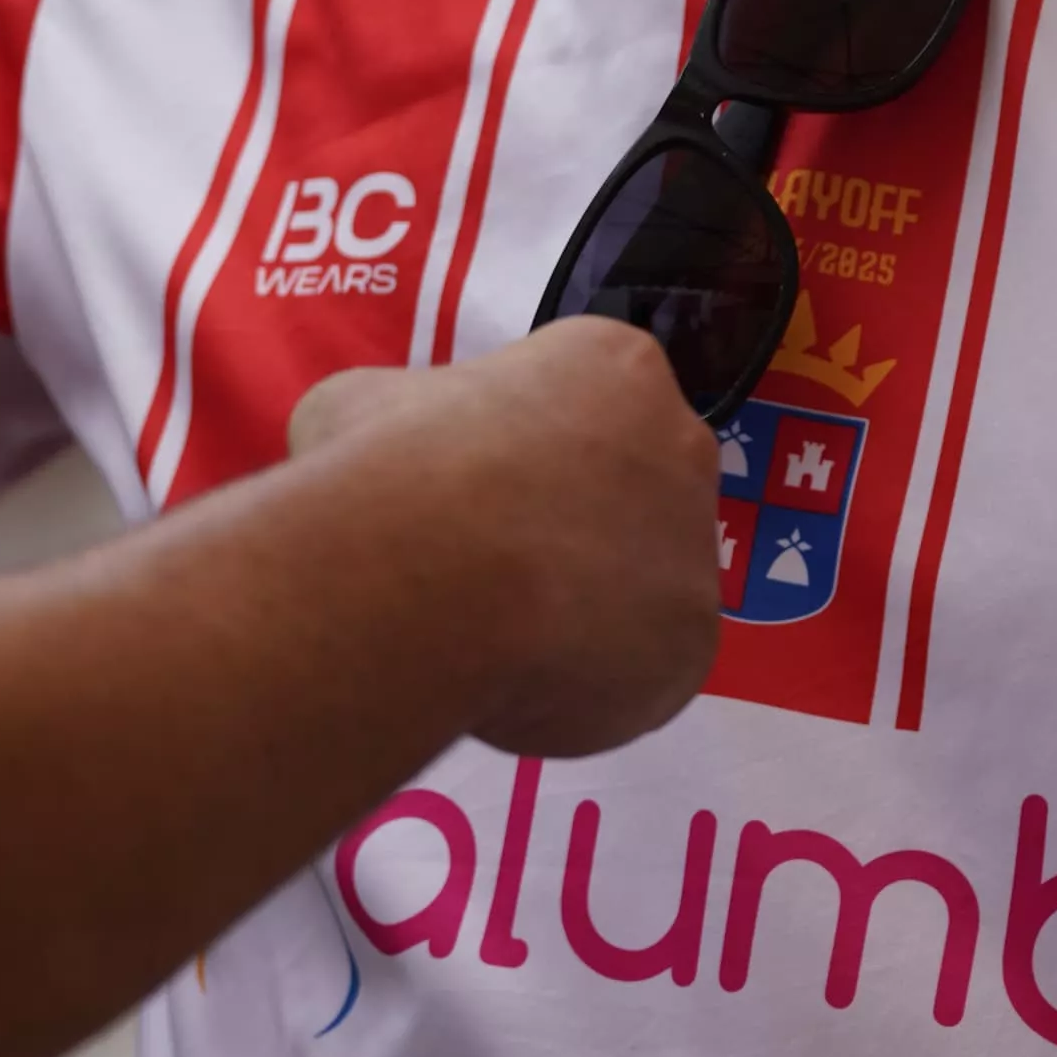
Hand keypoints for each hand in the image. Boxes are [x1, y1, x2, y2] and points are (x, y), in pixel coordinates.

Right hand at [290, 325, 720, 754]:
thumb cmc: (393, 464)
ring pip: (640, 593)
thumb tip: (384, 456)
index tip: (477, 499)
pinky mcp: (693, 644)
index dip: (525, 462)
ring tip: (498, 641)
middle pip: (634, 496)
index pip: (588, 410)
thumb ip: (403, 421)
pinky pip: (638, 674)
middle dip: (574, 535)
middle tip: (492, 575)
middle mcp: (680, 445)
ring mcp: (696, 547)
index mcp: (611, 366)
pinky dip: (583, 690)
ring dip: (582, 615)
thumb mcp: (360, 405)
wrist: (436, 567)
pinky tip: (521, 689)